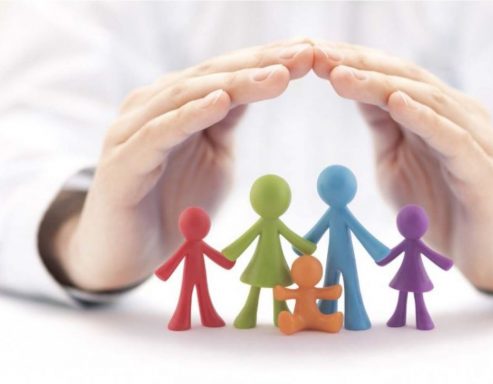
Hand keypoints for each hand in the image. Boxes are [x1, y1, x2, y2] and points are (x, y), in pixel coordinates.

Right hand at [56, 39, 313, 290]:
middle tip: (303, 55)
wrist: (130, 254)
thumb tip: (262, 84)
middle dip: (259, 65)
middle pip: (210, 76)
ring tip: (276, 74)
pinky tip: (220, 101)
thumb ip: (228, 120)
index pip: (226, 73)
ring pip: (186, 96)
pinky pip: (159, 133)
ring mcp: (132, 132)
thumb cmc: (177, 204)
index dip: (267, 61)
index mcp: (176, 103)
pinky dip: (190, 115)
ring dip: (234, 83)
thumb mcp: (215, 155)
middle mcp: (152, 106)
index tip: (309, 53)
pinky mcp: (122, 163)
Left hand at [313, 41, 492, 290]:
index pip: (392, 75)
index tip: (312, 54)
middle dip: (359, 65)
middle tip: (318, 56)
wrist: (484, 257)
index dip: (353, 62)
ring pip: (427, 100)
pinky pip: (453, 138)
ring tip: (342, 75)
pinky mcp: (483, 170)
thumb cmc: (437, 207)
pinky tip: (396, 101)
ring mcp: (475, 138)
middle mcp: (459, 114)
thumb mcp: (395, 162)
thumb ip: (381, 126)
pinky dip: (424, 117)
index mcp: (436, 110)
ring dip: (381, 85)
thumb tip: (350, 85)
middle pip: (406, 78)